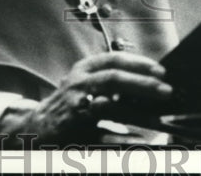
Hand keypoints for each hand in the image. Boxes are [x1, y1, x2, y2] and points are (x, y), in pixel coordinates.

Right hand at [17, 52, 172, 143]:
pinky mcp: (74, 131)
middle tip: (166, 90)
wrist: (34, 127)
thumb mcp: (84, 81)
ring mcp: (75, 108)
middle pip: (114, 78)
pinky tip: (139, 141)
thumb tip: (148, 79)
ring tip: (158, 116)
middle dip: (143, 83)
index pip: (114, 59)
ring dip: (136, 110)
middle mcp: (78, 84)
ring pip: (108, 105)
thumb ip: (109, 78)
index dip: (139, 63)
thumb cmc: (68, 103)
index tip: (161, 70)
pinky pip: (102, 135)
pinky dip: (121, 138)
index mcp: (84, 69)